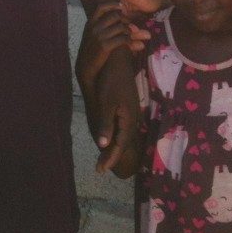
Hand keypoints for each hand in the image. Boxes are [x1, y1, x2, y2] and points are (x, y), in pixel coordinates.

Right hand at [76, 4, 147, 87]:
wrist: (85, 68)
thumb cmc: (90, 52)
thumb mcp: (90, 36)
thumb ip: (98, 27)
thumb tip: (114, 21)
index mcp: (90, 23)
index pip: (101, 8)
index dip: (112, 5)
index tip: (121, 6)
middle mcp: (94, 28)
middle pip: (115, 16)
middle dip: (126, 19)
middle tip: (130, 24)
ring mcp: (99, 37)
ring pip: (121, 27)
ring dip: (129, 30)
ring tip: (132, 34)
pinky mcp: (105, 46)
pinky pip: (122, 39)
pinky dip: (129, 41)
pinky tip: (131, 43)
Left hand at [93, 49, 139, 172]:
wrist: (121, 63)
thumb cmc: (112, 81)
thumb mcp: (107, 103)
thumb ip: (106, 124)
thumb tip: (102, 144)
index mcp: (127, 121)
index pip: (119, 146)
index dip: (109, 158)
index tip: (99, 170)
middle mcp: (132, 120)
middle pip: (122, 144)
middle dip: (111, 157)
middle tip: (99, 169)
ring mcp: (131, 115)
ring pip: (122, 137)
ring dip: (113, 148)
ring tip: (103, 159)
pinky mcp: (128, 110)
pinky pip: (122, 129)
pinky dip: (114, 137)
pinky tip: (108, 139)